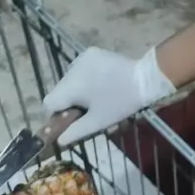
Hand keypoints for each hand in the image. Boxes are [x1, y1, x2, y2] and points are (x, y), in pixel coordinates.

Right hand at [43, 46, 175, 145]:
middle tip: (84, 114)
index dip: (54, 116)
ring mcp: (82, 58)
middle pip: (59, 91)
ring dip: (75, 92)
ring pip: (68, 80)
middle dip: (67, 104)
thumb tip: (60, 141)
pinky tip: (97, 86)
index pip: (49, 102)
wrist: (145, 79)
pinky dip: (83, 80)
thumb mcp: (98, 122)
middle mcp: (72, 68)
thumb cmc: (121, 103)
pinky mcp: (91, 53)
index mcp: (72, 86)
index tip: (67, 124)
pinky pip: (79, 70)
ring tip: (93, 100)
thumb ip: (75, 132)